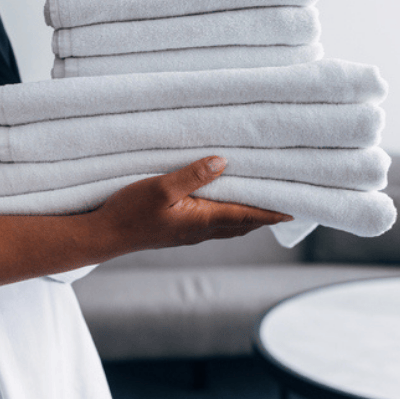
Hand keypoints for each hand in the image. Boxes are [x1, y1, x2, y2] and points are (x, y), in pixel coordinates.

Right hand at [94, 156, 293, 253]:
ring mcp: (189, 233)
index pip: (246, 216)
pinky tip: (223, 207)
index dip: (270, 212)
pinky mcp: (178, 231)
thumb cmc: (131, 211)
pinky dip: (229, 217)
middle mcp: (200, 230)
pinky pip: (213, 225)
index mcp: (202, 220)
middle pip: (242, 225)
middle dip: (264, 217)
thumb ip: (193, 176)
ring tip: (261, 205)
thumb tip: (223, 163)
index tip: (293, 210)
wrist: (106, 235)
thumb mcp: (162, 188)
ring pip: (228, 227)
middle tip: (283, 206)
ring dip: (247, 218)